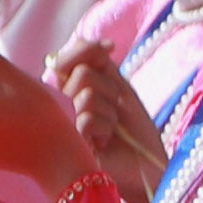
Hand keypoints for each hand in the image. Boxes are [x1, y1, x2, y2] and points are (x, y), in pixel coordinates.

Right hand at [54, 40, 169, 198]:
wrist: (145, 164)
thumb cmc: (131, 127)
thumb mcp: (118, 86)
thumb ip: (98, 62)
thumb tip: (84, 38)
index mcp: (66, 88)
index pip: (64, 57)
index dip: (86, 49)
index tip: (109, 47)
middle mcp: (57, 104)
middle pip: (81, 73)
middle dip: (109, 88)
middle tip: (114, 108)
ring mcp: (60, 124)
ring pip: (86, 95)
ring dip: (109, 110)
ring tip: (110, 128)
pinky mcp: (66, 144)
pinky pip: (86, 119)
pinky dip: (105, 127)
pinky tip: (104, 142)